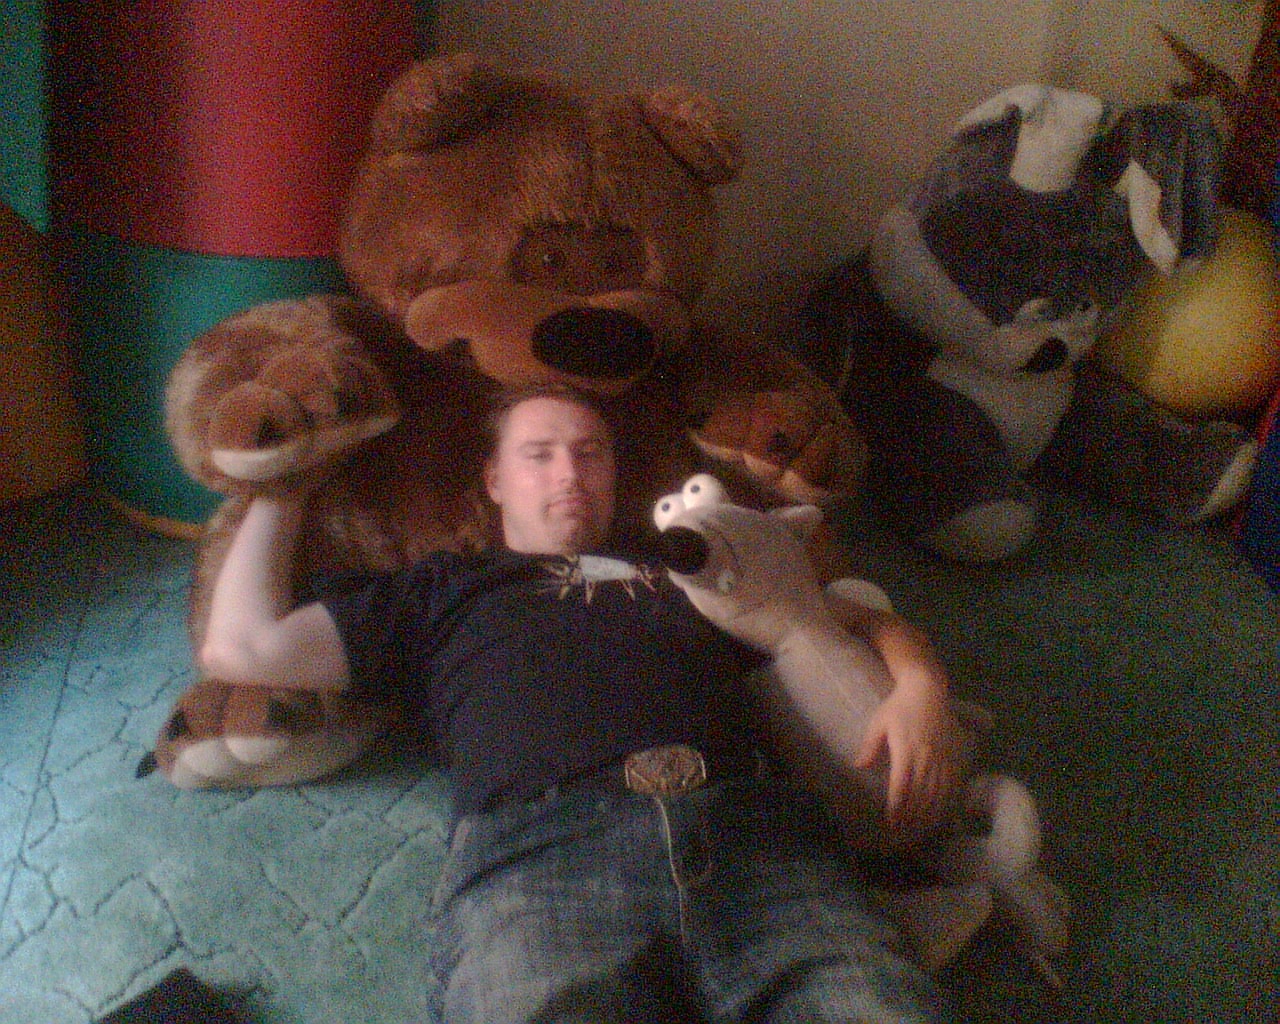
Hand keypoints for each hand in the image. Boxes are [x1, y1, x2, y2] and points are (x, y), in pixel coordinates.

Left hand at [854, 685, 961, 842]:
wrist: (927, 689)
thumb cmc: (898, 705)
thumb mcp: (878, 723)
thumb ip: (869, 746)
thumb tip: (858, 767)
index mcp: (906, 751)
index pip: (902, 787)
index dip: (897, 807)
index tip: (892, 822)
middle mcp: (926, 757)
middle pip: (920, 794)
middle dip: (912, 815)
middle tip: (904, 830)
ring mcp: (942, 757)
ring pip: (937, 792)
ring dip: (928, 812)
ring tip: (920, 826)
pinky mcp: (953, 754)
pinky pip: (952, 783)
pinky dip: (946, 800)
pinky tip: (940, 811)